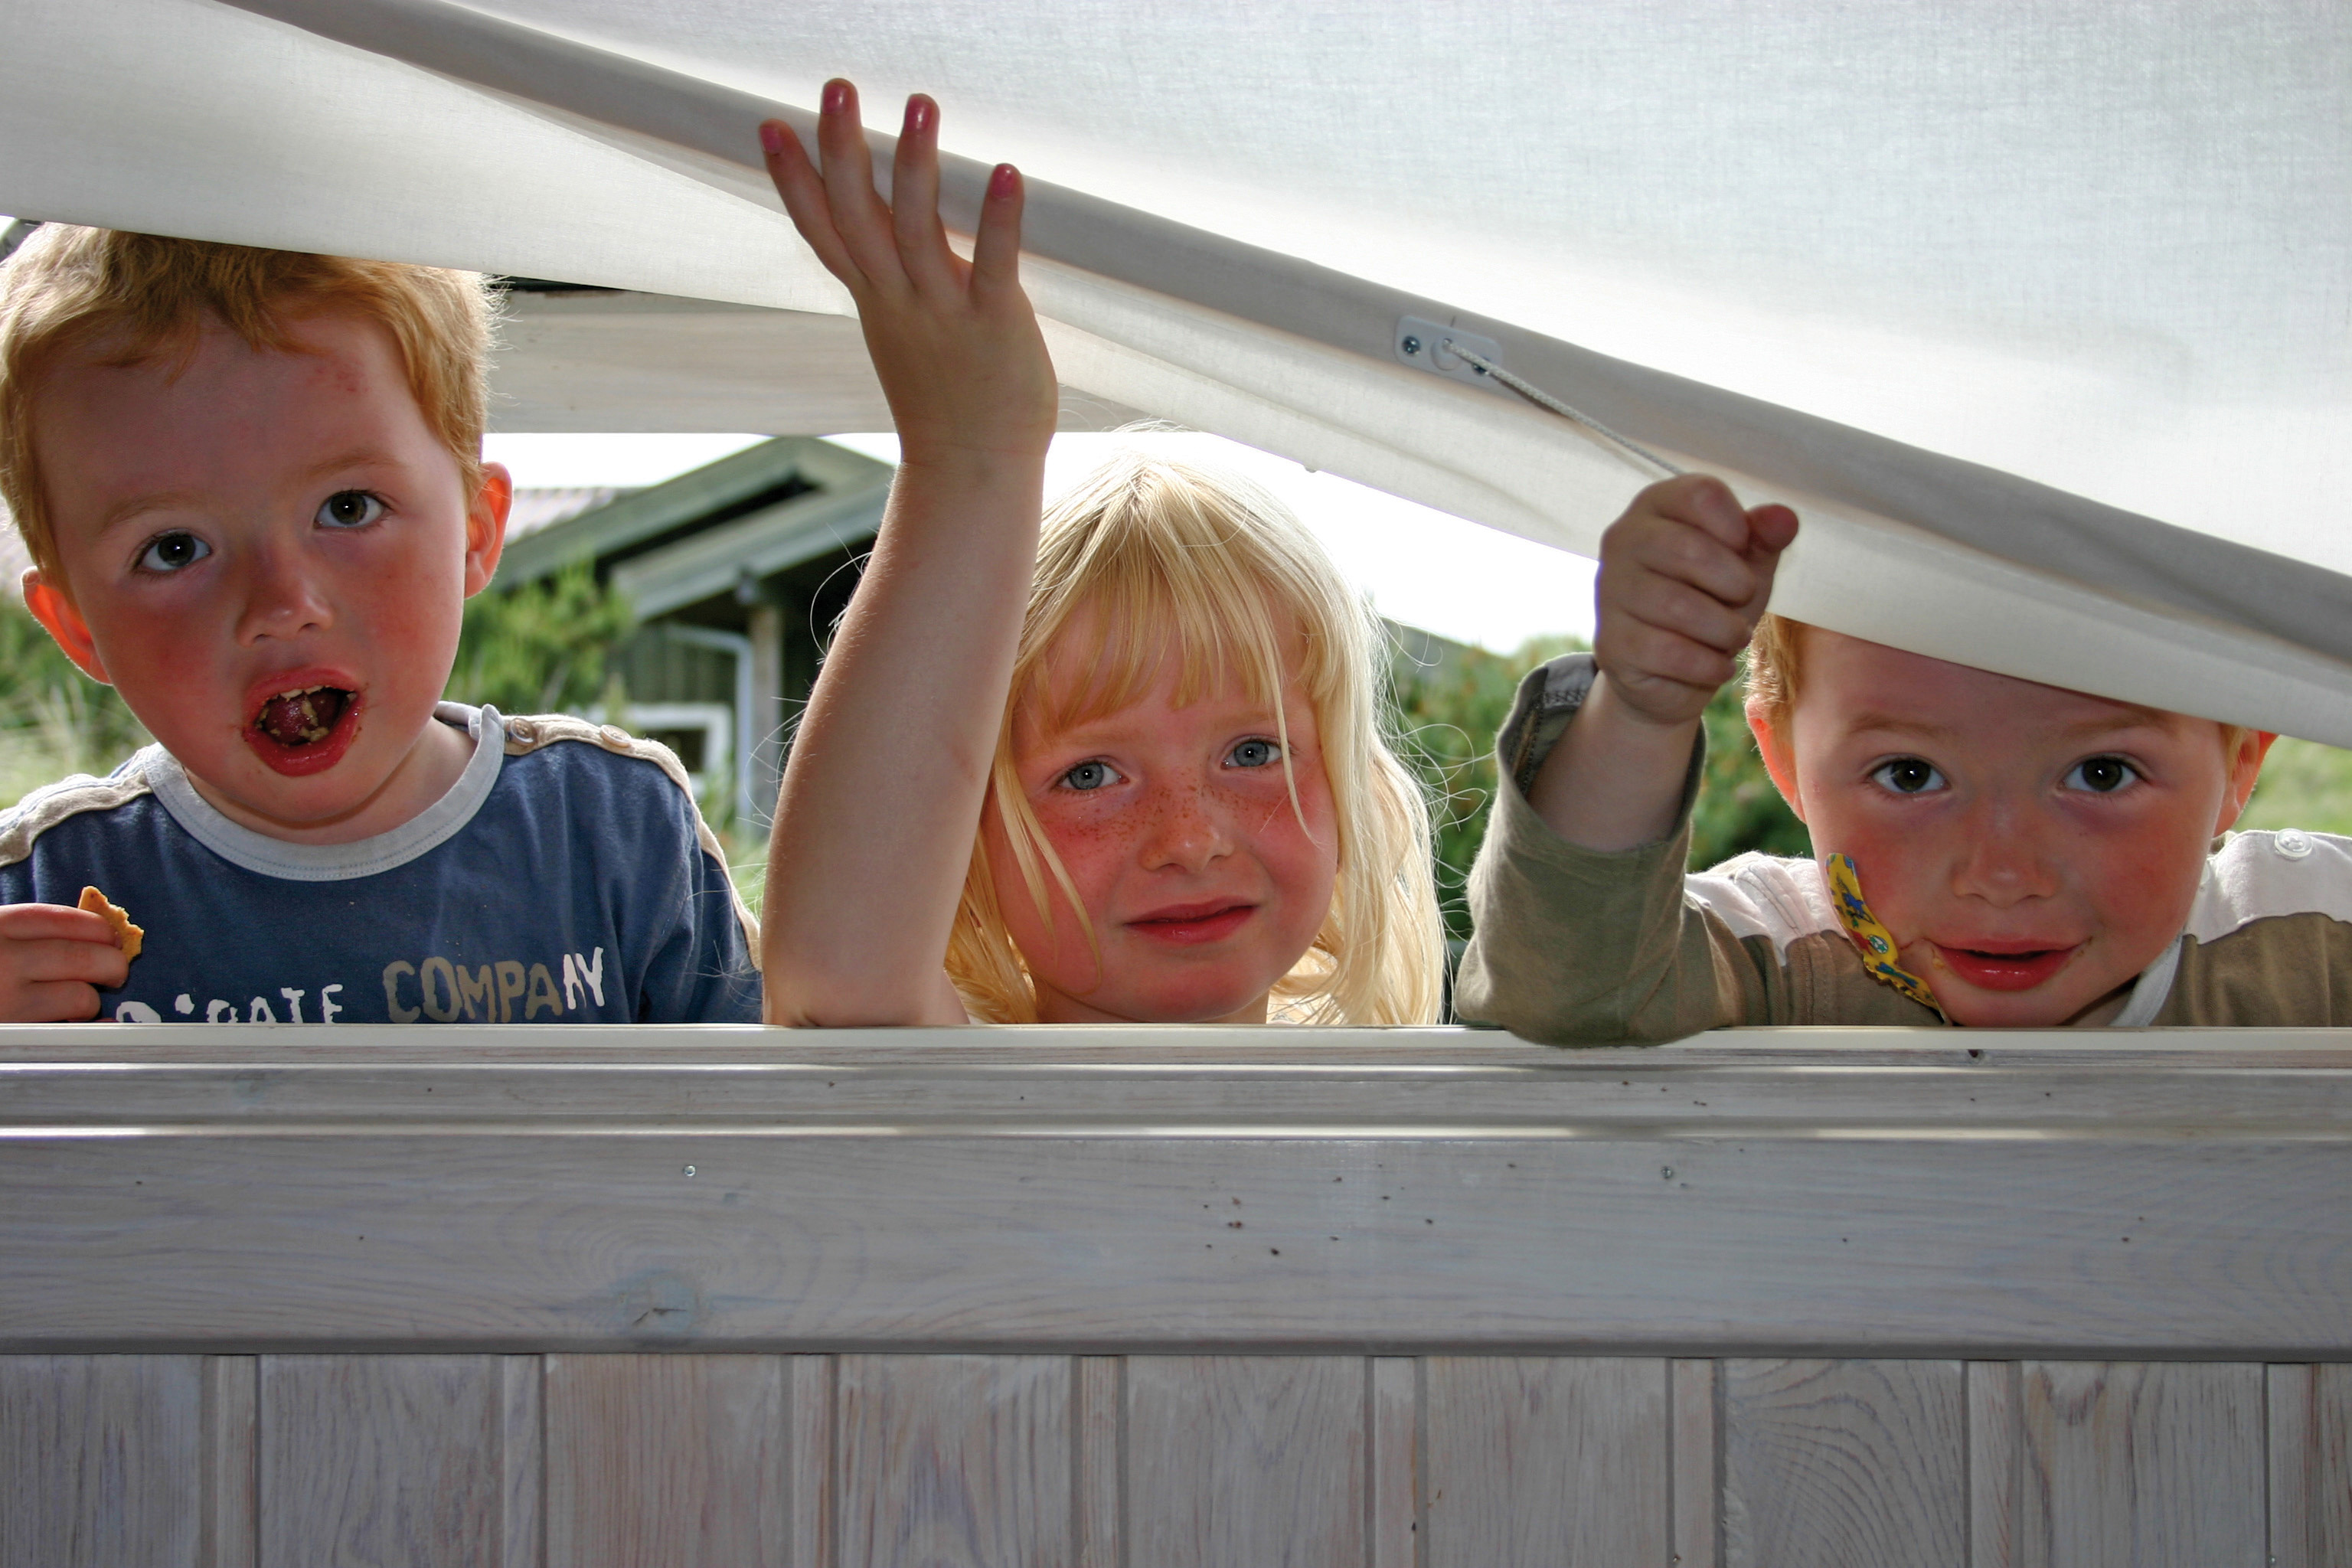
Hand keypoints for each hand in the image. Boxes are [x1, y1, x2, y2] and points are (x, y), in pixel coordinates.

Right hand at [0, 903, 129, 1020]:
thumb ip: (30, 934)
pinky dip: (84, 1029)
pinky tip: (79, 1024)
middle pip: (83, 957)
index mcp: (0, 925)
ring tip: (80, 1003)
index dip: (101, 930)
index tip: (113, 941)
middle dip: (112, 964)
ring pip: (80, 996)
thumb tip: (97, 939)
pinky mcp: (15, 1033)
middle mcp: (5, 959)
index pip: (67, 920)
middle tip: (113, 973)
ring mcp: (8, 998)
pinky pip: (67, 1034)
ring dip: (90, 1000)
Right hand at [760, 82, 1057, 469]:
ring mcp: (944, 312)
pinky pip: (995, 264)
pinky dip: (1000, 218)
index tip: (768, 125)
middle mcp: (900, 300)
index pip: (824, 231)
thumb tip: (887, 227)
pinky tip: (1006, 171)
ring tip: (917, 105)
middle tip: (837, 88)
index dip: (793, 180)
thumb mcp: (904, 329)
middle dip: (842, 150)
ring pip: (916, 230)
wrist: (974, 470)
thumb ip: (895, 278)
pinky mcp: (996, 324)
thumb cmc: (947, 398)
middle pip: (856, 216)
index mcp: (876, 300)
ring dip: (914, 164)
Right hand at [1593, 475, 1798, 727]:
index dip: (1738, 527)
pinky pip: (1670, 652)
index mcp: (1657, 506)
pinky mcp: (1612, 642)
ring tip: (1731, 636)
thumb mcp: (1745, 563)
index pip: (1701, 494)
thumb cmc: (1711, 599)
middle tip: (1743, 599)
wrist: (1671, 670)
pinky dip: (1708, 665)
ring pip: (1678, 606)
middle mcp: (1624, 539)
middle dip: (1736, 583)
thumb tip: (1784, 518)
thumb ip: (1764, 537)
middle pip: (1689, 549)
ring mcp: (1611, 591)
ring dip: (1726, 630)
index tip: (1742, 550)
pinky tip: (1714, 665)